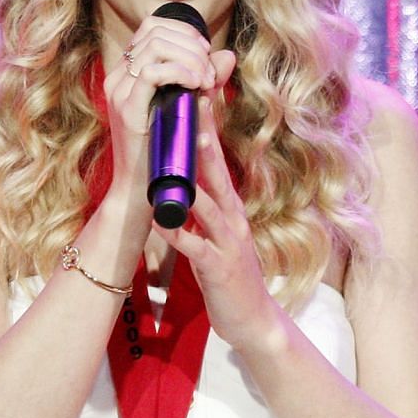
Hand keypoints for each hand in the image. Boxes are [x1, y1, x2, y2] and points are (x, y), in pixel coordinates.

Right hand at [101, 16, 235, 216]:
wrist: (144, 192)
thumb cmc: (167, 153)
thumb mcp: (190, 108)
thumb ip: (206, 81)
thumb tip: (227, 55)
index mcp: (129, 74)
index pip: (151, 27)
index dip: (184, 31)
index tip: (206, 53)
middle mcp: (120, 78)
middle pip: (155, 32)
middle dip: (192, 45)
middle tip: (211, 74)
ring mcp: (120, 92)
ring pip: (155, 46)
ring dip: (190, 58)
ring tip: (206, 82)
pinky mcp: (127, 110)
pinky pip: (152, 73)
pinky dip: (180, 73)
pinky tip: (196, 86)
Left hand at [157, 90, 289, 354]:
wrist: (254, 320)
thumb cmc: (231, 277)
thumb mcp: (220, 235)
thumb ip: (206, 208)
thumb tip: (185, 180)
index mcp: (231, 209)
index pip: (218, 162)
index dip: (208, 130)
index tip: (198, 97)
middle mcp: (233, 219)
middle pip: (217, 172)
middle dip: (203, 140)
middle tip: (192, 105)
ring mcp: (227, 243)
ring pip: (209, 205)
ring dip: (192, 182)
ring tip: (177, 156)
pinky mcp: (217, 268)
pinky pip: (195, 247)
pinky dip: (178, 233)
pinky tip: (163, 221)